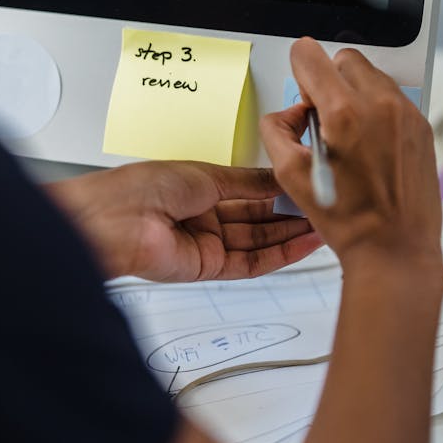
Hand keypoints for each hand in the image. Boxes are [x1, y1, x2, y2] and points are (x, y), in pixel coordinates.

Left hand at [45, 161, 321, 281]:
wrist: (115, 221)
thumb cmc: (144, 188)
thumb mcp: (208, 175)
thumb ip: (248, 182)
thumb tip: (279, 176)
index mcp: (201, 188)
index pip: (251, 190)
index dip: (281, 190)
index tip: (309, 184)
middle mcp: (205, 217)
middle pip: (259, 218)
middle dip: (292, 213)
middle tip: (326, 207)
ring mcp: (208, 243)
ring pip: (260, 240)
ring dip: (292, 234)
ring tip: (324, 225)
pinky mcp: (209, 268)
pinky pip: (251, 263)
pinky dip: (279, 254)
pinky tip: (302, 244)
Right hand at [260, 38, 442, 272]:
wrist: (394, 249)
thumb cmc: (350, 221)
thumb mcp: (290, 176)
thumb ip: (277, 131)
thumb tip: (286, 114)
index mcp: (345, 114)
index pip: (311, 56)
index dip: (298, 67)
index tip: (301, 83)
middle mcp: (381, 106)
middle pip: (345, 60)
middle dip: (328, 81)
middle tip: (323, 118)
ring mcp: (406, 115)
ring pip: (372, 77)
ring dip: (354, 94)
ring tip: (347, 136)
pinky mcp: (421, 128)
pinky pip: (392, 100)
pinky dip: (376, 112)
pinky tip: (368, 146)